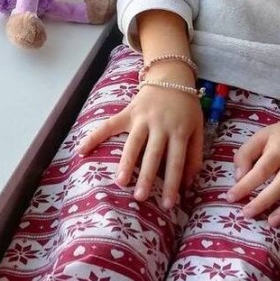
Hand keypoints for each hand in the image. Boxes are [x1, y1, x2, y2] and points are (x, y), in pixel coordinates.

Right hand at [76, 62, 203, 209]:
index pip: (176, 162)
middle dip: (146, 177)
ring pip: (133, 143)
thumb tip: (187, 183)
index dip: (172, 184)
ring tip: (120, 182)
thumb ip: (194, 155)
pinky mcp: (127, 113)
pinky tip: (81, 150)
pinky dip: (94, 136)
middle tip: (140, 197)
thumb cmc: (186, 108)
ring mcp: (141, 119)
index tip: (168, 203)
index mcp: (179, 131)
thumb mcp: (198, 129)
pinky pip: (108, 126)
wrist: (171, 77)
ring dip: (125, 163)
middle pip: (152, 155)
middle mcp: (159, 126)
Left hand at [225, 112, 279, 231]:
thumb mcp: (259, 137)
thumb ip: (245, 155)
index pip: (261, 170)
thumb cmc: (279, 136)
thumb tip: (238, 178)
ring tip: (272, 223)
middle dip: (264, 201)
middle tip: (247, 214)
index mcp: (278, 150)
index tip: (231, 197)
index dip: (246, 185)